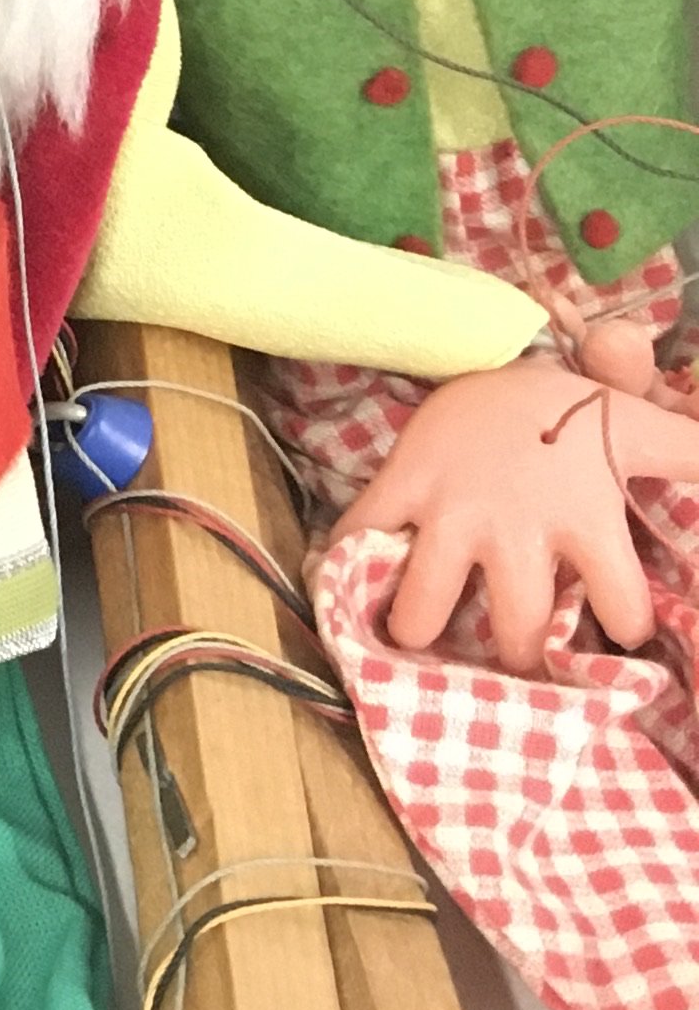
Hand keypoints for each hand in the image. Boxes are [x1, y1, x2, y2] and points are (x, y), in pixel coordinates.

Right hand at [343, 355, 661, 667]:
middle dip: (515, 655)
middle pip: (514, 626)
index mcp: (585, 518)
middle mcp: (517, 527)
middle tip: (511, 659)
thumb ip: (696, 453)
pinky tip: (350, 585)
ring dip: (421, 632)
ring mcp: (451, 511)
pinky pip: (362, 538)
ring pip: (428, 603)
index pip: (621, 604)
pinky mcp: (400, 489)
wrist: (492, 350)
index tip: (618, 633)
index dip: (625, 626)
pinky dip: (346, 566)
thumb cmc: (569, 410)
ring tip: (421, 642)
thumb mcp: (641, 430)